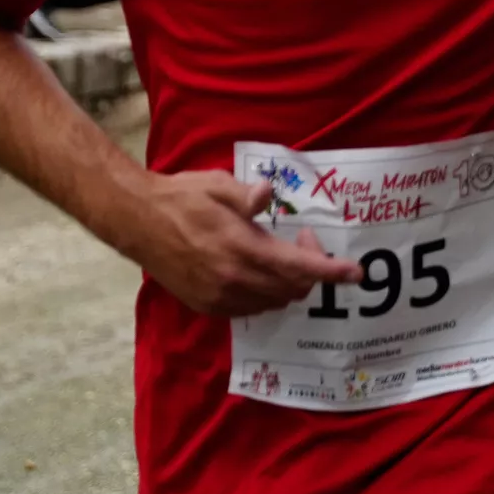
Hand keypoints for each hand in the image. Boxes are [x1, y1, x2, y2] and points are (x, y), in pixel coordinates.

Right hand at [97, 171, 359, 316]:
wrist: (137, 221)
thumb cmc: (181, 197)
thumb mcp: (218, 185)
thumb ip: (249, 196)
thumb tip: (269, 195)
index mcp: (242, 249)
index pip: (299, 267)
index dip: (331, 271)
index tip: (355, 273)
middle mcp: (234, 280)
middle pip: (293, 288)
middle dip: (310, 269)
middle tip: (302, 239)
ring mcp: (220, 297)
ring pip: (275, 301)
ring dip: (288, 282)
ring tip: (277, 252)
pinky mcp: (208, 306)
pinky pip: (252, 307)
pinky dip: (266, 292)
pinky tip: (257, 270)